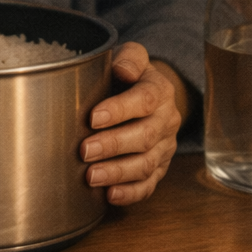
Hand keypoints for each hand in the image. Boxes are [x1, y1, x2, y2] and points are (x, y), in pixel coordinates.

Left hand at [80, 42, 186, 205]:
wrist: (148, 94)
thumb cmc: (129, 75)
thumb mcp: (131, 56)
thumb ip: (129, 57)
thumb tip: (122, 69)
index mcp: (160, 90)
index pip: (144, 100)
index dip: (119, 110)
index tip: (92, 118)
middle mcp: (167, 120)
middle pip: (145, 136)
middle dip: (113, 145)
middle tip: (84, 151)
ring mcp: (165, 147)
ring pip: (146, 164)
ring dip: (118, 172)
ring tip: (91, 176)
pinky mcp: (159, 167)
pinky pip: (149, 184)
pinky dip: (130, 193)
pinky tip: (110, 195)